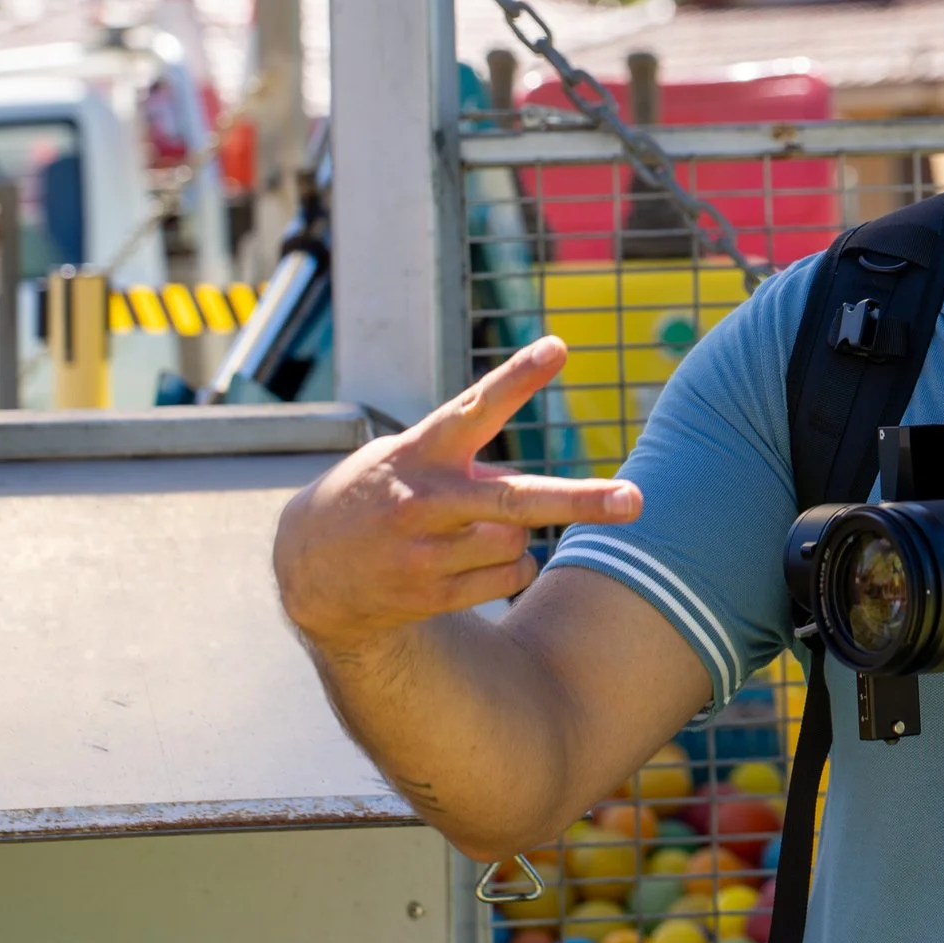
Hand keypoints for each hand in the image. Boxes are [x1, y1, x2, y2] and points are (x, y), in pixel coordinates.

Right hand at [274, 336, 640, 648]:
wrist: (308, 568)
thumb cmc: (380, 492)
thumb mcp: (408, 457)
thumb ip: (466, 460)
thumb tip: (527, 495)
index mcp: (422, 450)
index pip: (475, 406)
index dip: (518, 378)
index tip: (558, 347)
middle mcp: (425, 500)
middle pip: (516, 500)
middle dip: (580, 501)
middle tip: (635, 500)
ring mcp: (424, 553)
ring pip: (519, 541)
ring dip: (518, 533)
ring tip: (474, 529)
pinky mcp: (428, 595)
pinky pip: (509, 578)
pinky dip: (511, 568)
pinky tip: (470, 561)